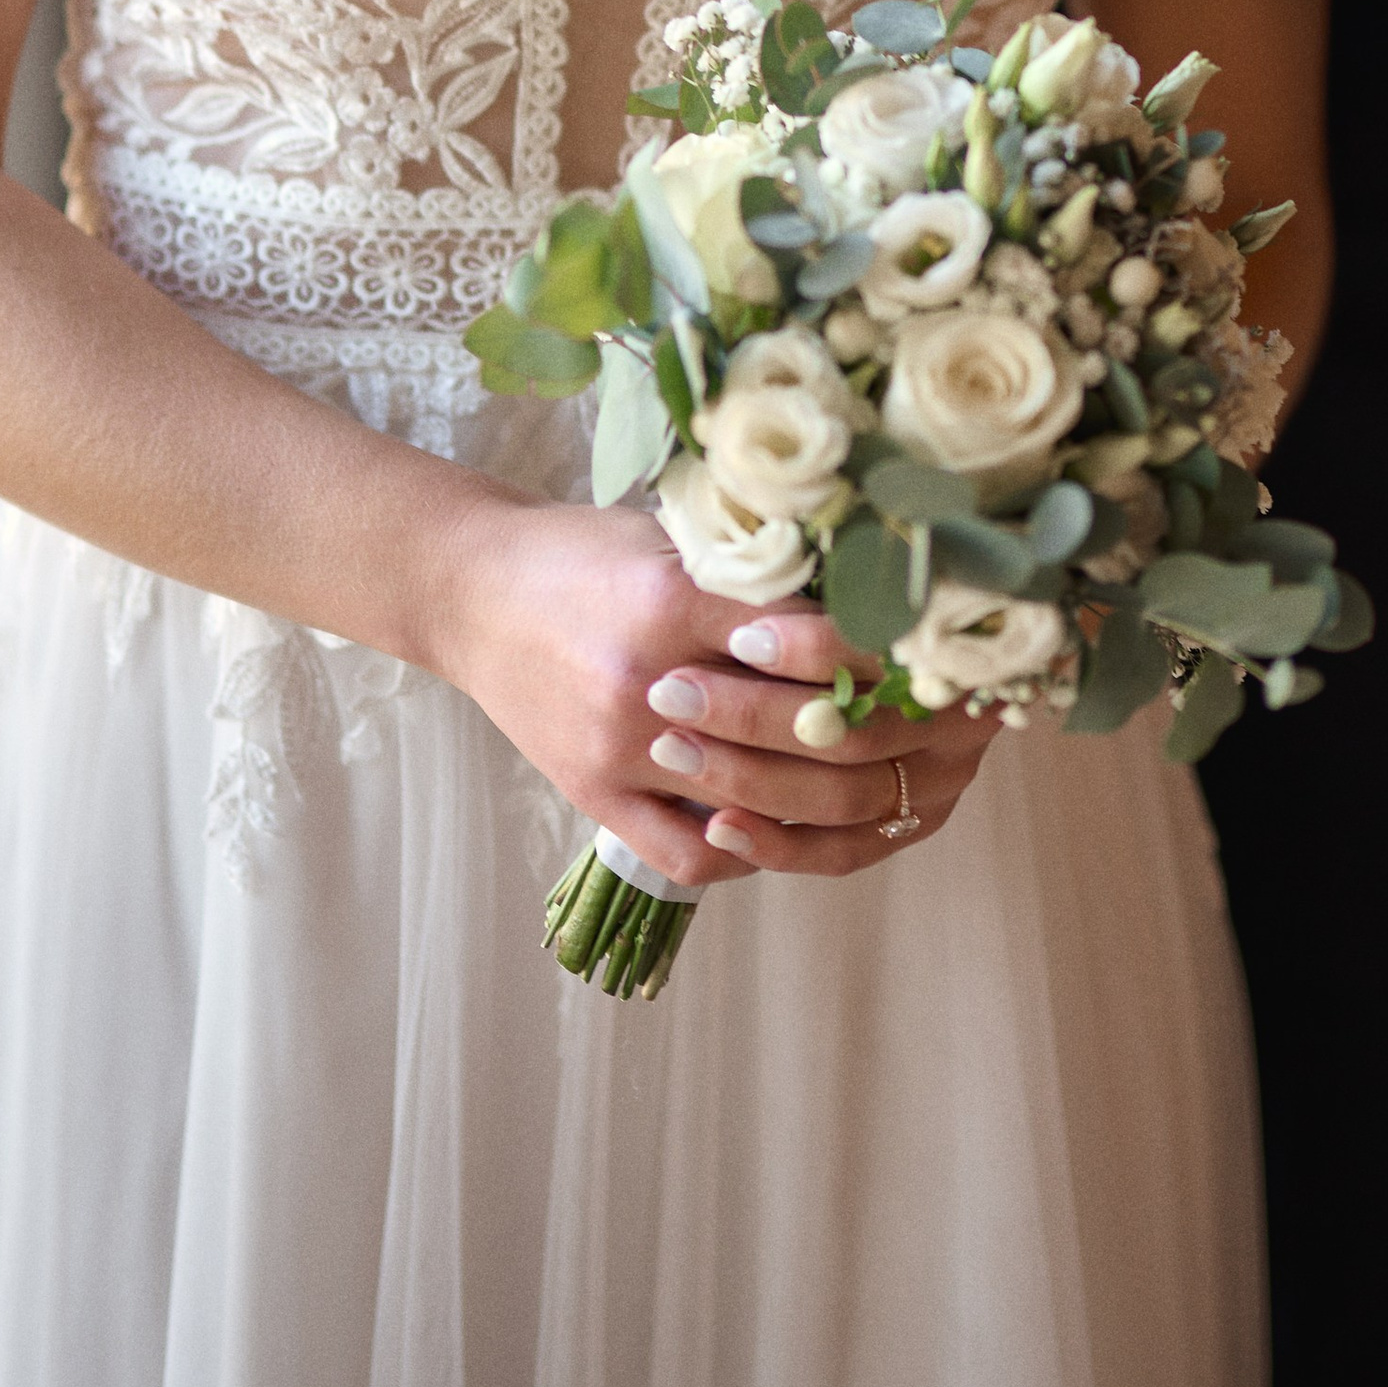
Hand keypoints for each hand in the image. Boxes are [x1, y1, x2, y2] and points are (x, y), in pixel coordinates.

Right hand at [442, 498, 1002, 892]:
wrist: (471, 592)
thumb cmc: (579, 550)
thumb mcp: (669, 536)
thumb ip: (752, 568)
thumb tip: (861, 587)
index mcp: (672, 599)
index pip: (803, 635)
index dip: (868, 645)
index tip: (916, 650)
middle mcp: (647, 681)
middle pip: (788, 724)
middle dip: (858, 723)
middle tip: (911, 722)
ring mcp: (619, 748)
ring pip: (748, 796)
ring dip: (812, 792)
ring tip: (863, 778)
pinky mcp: (594, 793)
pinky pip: (687, 850)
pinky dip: (742, 850)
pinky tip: (775, 825)